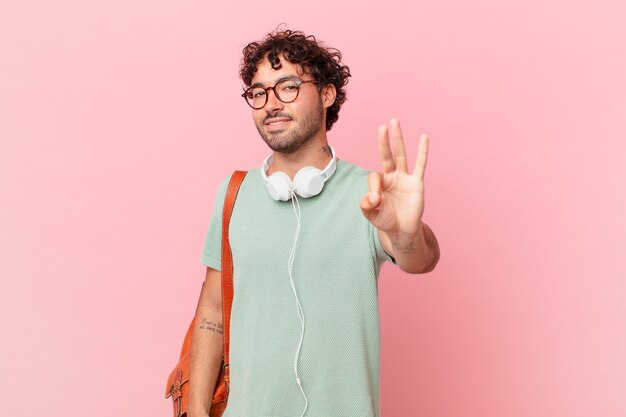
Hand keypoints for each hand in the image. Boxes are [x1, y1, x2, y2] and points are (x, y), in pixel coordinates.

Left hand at [360, 119, 428, 236]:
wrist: (402, 230)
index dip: (374, 187)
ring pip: (401, 155)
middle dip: (384, 141)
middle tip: (383, 126)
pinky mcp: (417, 183)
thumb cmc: (386, 221)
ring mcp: (405, 178)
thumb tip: (372, 197)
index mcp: (380, 183)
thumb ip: (366, 206)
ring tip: (395, 122)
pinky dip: (422, 151)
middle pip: (387, 155)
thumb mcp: (372, 215)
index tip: (375, 200)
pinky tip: (424, 137)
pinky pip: (420, 165)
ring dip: (398, 140)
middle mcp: (392, 177)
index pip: (375, 177)